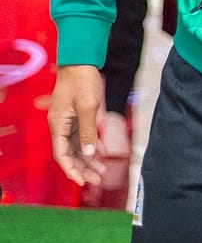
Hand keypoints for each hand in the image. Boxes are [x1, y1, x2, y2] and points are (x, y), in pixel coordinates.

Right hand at [47, 65, 105, 186]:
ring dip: (88, 159)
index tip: (82, 181)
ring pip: (77, 146)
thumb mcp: (88, 107)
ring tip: (101, 171)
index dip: (72, 169)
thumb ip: (88, 131)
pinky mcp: (76, 116)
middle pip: (70, 153)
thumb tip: (89, 154)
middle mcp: (60, 126)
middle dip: (82, 168)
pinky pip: (82, 136)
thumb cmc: (82, 81)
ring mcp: (68, 121)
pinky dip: (91, 145)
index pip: (62, 155)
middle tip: (97, 180)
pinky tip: (101, 153)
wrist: (81, 61)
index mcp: (58, 125)